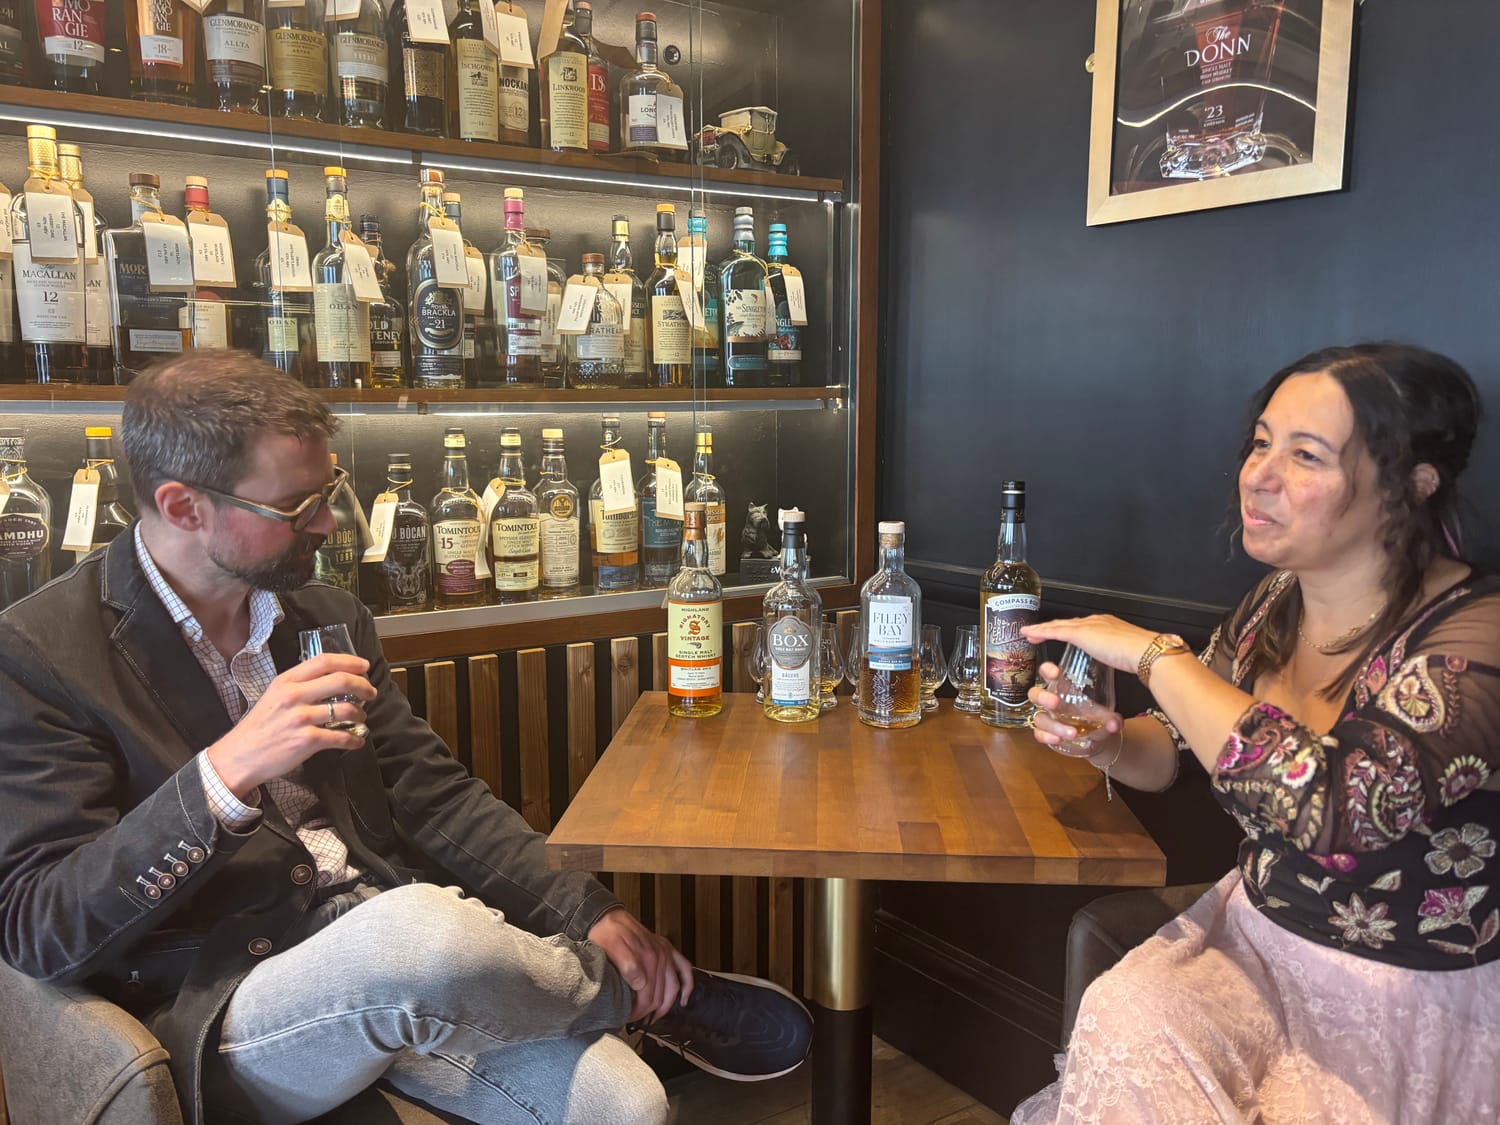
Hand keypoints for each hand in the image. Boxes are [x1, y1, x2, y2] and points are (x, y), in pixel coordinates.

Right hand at [205, 654, 374, 798]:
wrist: (240, 756)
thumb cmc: (259, 727)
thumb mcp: (274, 695)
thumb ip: (299, 685)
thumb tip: (331, 679)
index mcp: (286, 681)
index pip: (324, 661)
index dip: (349, 661)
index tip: (364, 666)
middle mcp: (294, 696)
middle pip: (341, 680)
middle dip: (363, 686)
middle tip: (371, 692)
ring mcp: (301, 718)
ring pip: (346, 709)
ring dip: (360, 714)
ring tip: (360, 719)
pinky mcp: (307, 740)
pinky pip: (341, 737)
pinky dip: (354, 739)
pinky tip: (356, 741)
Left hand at [588, 907, 693, 1023]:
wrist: (607, 916)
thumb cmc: (606, 933)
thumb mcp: (610, 949)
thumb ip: (627, 965)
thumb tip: (640, 984)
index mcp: (646, 958)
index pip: (648, 996)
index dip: (639, 1011)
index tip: (629, 1017)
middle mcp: (660, 955)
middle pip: (661, 994)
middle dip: (649, 1011)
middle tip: (637, 1019)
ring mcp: (665, 952)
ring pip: (674, 987)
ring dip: (666, 1005)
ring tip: (655, 1016)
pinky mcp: (666, 948)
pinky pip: (684, 969)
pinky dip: (687, 985)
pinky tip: (683, 998)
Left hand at [1021, 614, 1157, 675]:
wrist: (1145, 651)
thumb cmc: (1142, 656)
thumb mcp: (1128, 656)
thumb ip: (1119, 658)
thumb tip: (1122, 666)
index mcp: (1108, 624)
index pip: (1083, 626)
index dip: (1069, 630)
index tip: (1060, 634)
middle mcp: (1096, 621)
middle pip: (1068, 623)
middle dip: (1052, 627)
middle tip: (1037, 632)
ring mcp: (1088, 625)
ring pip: (1058, 625)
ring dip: (1042, 629)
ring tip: (1029, 633)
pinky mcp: (1081, 633)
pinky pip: (1055, 631)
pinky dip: (1041, 631)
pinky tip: (1031, 634)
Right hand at [1028, 666, 1122, 760]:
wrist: (1097, 740)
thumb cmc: (1097, 719)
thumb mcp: (1105, 715)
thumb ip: (1111, 719)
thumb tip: (1114, 723)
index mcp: (1062, 687)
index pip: (1047, 673)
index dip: (1047, 670)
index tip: (1055, 673)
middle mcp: (1051, 701)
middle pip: (1035, 694)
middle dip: (1044, 697)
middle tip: (1056, 703)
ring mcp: (1047, 718)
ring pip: (1040, 717)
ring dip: (1054, 725)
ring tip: (1072, 732)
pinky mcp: (1046, 733)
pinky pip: (1039, 734)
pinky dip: (1047, 736)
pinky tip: (1059, 739)